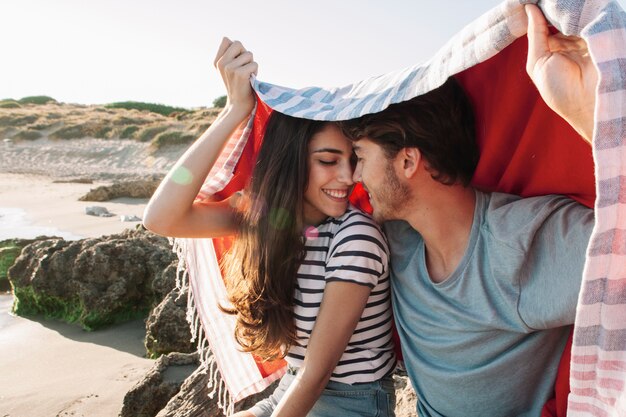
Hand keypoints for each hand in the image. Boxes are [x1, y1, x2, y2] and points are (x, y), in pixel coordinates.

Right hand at [213, 37, 257, 118]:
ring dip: (251, 64)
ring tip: (247, 75)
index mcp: (217, 61)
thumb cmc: (238, 84)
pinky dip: (255, 71)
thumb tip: (228, 39)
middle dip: (245, 54)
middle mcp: (221, 63)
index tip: (236, 62)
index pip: (226, 40)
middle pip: (238, 43)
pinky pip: (254, 64)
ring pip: (249, 54)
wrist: (238, 104)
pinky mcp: (239, 73)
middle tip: (244, 67)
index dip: (236, 49)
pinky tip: (250, 80)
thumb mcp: (228, 68)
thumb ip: (229, 53)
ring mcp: (229, 68)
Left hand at [525, 4, 597, 141]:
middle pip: (561, 18)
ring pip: (575, 15)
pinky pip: (590, 16)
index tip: (532, 0)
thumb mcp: (538, 62)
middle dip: (553, 7)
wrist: (588, 103)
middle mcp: (571, 42)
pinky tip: (571, 5)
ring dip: (566, 8)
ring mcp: (587, 37)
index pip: (546, 24)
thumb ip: (535, 35)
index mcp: (554, 50)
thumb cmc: (559, 90)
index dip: (540, 12)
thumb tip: (529, 8)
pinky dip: (581, 10)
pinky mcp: (601, 33)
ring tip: (556, 1)